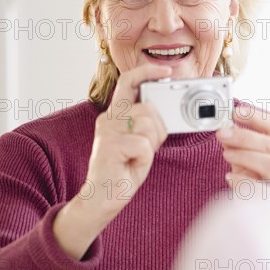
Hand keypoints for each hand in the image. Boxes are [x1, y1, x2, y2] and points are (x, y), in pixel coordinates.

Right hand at [81, 64, 170, 223]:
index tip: (166, 71)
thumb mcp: (141, 142)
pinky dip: (145, 159)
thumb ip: (149, 124)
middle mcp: (109, 118)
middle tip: (148, 147)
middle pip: (148, 107)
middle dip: (158, 129)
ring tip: (137, 157)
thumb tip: (166, 110)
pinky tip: (132, 165)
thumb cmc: (123, 170)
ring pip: (148, 124)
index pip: (129, 82)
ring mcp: (107, 130)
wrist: (103, 198)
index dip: (147, 72)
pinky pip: (144, 145)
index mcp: (116, 114)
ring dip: (151, 145)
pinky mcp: (110, 145)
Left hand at [216, 105, 269, 187]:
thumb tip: (225, 130)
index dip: (255, 116)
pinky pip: (260, 188)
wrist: (266, 218)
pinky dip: (242, 181)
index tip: (235, 112)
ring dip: (244, 155)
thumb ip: (239, 147)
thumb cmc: (259, 187)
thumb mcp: (248, 162)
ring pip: (269, 162)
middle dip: (244, 136)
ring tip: (226, 155)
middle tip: (222, 133)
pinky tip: (229, 178)